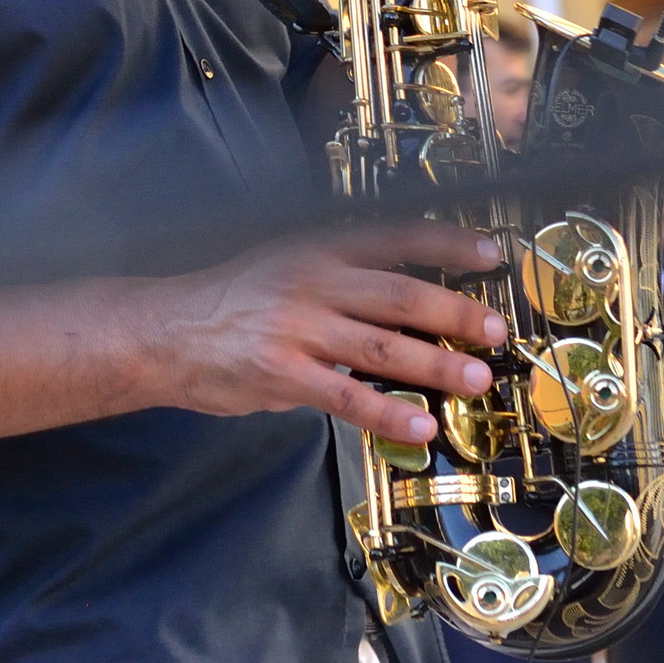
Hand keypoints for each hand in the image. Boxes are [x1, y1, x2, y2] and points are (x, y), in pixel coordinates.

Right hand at [148, 222, 508, 444]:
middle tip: (496, 330)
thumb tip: (410, 301)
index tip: (491, 254)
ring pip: (382, 345)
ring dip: (436, 364)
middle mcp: (313, 281)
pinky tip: (421, 426)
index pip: (395, 236)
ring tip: (476, 379)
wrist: (167, 332)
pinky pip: (347, 396)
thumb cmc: (233, 302)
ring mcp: (298, 328)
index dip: (447, 244)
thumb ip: (341, 277)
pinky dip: (389, 413)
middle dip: (455, 312)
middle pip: (399, 293)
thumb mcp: (286, 265)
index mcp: (318, 247)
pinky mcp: (283, 374)